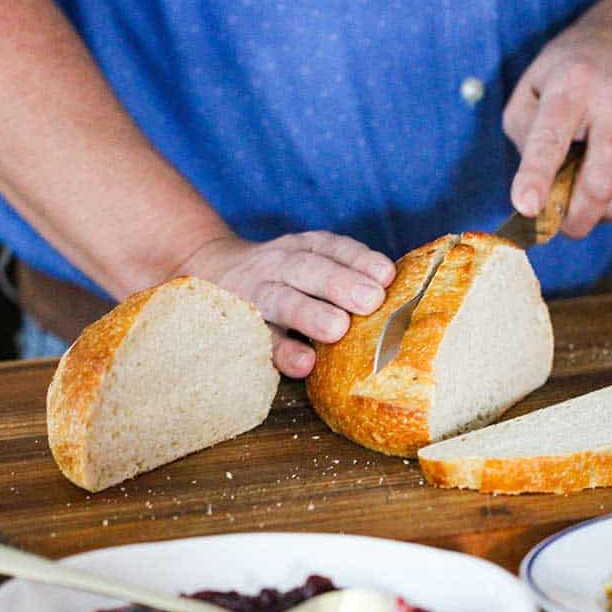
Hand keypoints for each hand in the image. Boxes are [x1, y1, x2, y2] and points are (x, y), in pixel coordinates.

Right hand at [182, 232, 395, 377]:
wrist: (207, 269)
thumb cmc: (281, 277)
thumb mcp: (308, 261)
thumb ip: (345, 275)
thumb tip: (404, 300)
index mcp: (302, 248)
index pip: (332, 248)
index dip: (358, 260)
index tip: (385, 275)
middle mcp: (278, 265)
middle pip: (309, 270)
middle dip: (340, 284)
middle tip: (370, 301)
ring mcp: (255, 294)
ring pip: (282, 301)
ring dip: (310, 314)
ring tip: (337, 329)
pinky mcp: (239, 325)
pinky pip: (259, 338)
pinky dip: (281, 350)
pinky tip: (303, 364)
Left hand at [504, 13, 611, 237]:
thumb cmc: (572, 75)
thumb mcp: (531, 89)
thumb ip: (524, 135)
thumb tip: (538, 191)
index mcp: (573, 86)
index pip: (551, 139)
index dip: (536, 177)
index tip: (526, 207)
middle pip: (596, 186)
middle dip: (571, 220)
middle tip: (556, 224)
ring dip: (592, 211)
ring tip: (580, 185)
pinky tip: (609, 167)